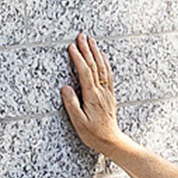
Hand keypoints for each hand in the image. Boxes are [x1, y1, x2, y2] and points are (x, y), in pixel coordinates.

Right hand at [60, 34, 123, 160]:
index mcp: (92, 96)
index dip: (78, 58)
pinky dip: (105, 63)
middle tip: (81, 36)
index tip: (71, 47)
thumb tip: (65, 87)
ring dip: (96, 52)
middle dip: (87, 49)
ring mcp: (107, 92)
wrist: (111, 141)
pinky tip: (102, 56)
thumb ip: (72, 104)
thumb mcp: (78, 122)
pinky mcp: (110, 94)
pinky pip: (108, 74)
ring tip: (90, 41)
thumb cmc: (93, 134)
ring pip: (102, 68)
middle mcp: (101, 91)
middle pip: (94, 66)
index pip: (85, 72)